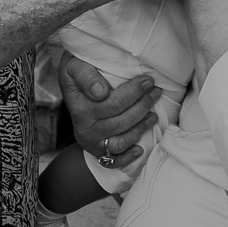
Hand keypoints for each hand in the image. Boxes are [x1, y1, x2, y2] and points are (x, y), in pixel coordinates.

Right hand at [59, 54, 160, 170]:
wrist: (72, 87)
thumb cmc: (77, 72)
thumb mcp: (73, 65)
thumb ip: (85, 74)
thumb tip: (100, 93)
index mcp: (79, 107)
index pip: (112, 104)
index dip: (134, 92)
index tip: (147, 80)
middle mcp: (84, 128)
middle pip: (121, 121)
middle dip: (143, 104)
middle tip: (155, 91)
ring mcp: (91, 142)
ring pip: (121, 141)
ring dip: (141, 128)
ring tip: (153, 114)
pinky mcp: (98, 151)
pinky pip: (114, 160)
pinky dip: (128, 157)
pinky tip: (140, 148)